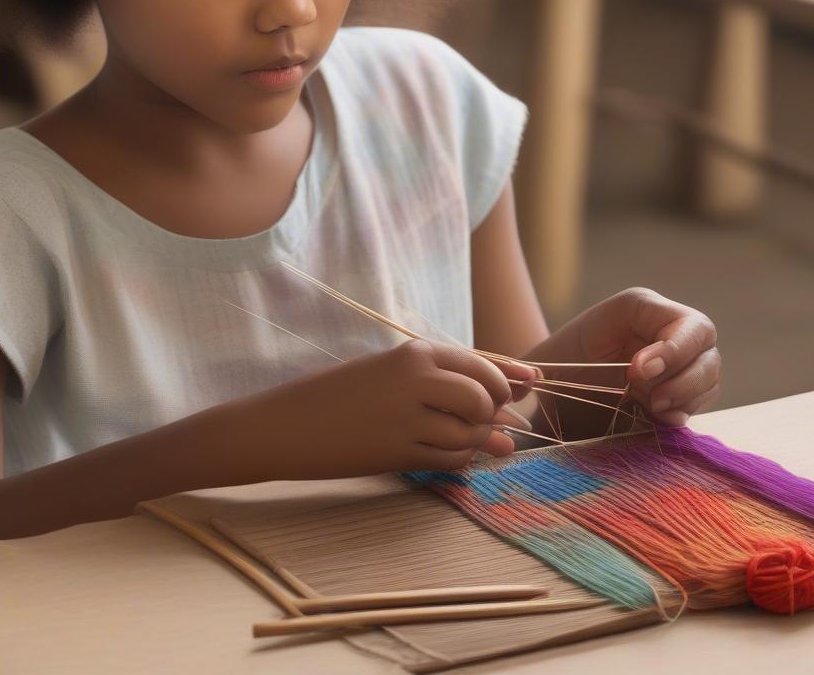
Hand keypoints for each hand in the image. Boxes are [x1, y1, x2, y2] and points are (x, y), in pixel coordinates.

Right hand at [259, 339, 536, 479]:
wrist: (287, 424)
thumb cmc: (339, 396)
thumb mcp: (390, 376)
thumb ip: (446, 387)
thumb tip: (512, 418)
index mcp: (413, 352)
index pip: (482, 364)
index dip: (509, 380)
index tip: (527, 388)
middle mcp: (415, 377)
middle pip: (484, 396)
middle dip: (492, 413)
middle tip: (482, 421)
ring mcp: (407, 415)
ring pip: (471, 431)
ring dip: (476, 441)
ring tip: (460, 439)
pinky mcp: (398, 451)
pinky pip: (452, 459)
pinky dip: (459, 461)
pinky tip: (444, 455)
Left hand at [565, 287, 720, 426]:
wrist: (552, 393)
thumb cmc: (556, 365)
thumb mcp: (571, 346)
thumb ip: (602, 352)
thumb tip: (641, 373)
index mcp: (642, 308)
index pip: (687, 324)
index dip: (673, 351)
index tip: (638, 373)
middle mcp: (667, 328)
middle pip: (707, 349)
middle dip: (684, 380)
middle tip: (650, 400)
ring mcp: (678, 358)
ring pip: (710, 376)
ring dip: (685, 398)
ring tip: (650, 408)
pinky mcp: (679, 387)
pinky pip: (700, 400)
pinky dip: (683, 412)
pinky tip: (658, 418)